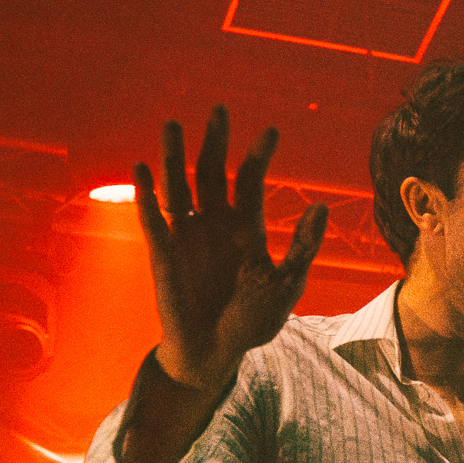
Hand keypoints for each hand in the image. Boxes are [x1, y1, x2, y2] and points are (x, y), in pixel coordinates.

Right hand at [138, 106, 327, 390]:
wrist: (213, 353)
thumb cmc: (252, 321)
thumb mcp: (286, 286)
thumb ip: (303, 249)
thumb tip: (321, 208)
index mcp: (246, 226)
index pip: (249, 180)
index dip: (258, 156)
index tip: (271, 132)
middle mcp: (215, 222)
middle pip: (212, 171)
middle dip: (215, 142)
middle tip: (219, 110)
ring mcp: (187, 234)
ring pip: (179, 185)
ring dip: (175, 156)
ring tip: (174, 124)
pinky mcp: (163, 251)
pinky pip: (153, 216)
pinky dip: (146, 193)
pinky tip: (142, 167)